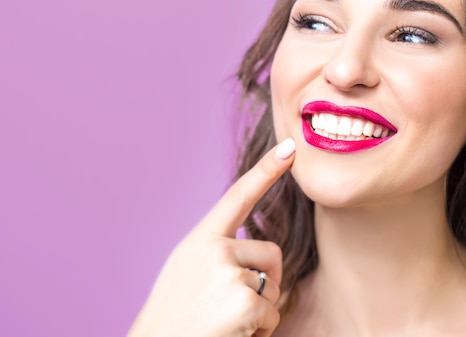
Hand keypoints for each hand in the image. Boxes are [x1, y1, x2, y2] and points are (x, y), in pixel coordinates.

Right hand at [127, 138, 296, 336]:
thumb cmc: (175, 316)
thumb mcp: (188, 271)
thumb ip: (218, 253)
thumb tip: (261, 258)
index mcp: (200, 240)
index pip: (238, 196)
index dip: (266, 170)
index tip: (290, 148)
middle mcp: (214, 250)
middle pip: (272, 252)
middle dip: (268, 279)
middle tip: (240, 305)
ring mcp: (228, 274)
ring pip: (272, 287)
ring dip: (259, 310)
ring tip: (225, 323)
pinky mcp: (242, 302)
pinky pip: (271, 314)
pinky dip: (260, 331)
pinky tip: (232, 336)